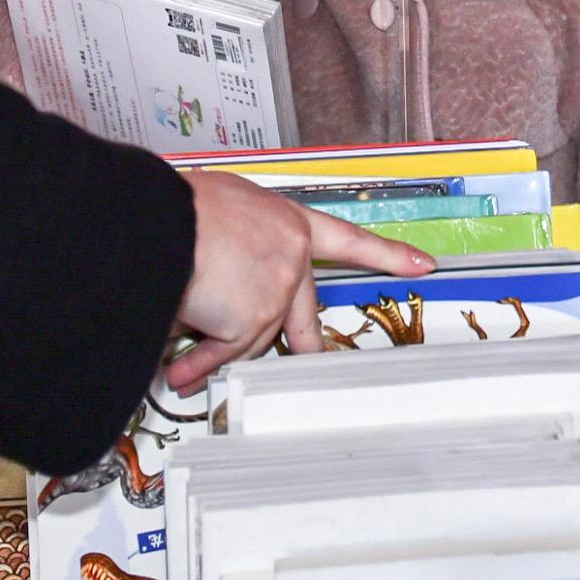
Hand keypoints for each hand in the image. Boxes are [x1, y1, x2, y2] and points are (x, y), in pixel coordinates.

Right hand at [166, 173, 434, 389]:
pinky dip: (201, 363)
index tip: (420, 264)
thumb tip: (216, 269)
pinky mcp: (252, 321)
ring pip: (253, 335)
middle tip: (315, 355)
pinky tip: (182, 372)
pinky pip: (225, 351)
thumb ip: (236, 240)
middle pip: (304, 311)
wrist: (159, 223)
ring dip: (216, 345)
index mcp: (288, 220)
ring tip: (187, 354)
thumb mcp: (221, 206)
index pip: (347, 239)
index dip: (386, 254)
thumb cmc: (178, 208)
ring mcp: (275, 292)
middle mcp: (291, 256)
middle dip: (307, 340)